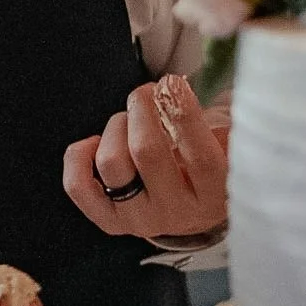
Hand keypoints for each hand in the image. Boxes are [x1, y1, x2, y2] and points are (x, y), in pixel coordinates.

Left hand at [63, 75, 228, 241]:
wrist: (193, 205)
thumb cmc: (209, 160)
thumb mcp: (227, 143)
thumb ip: (218, 123)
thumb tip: (179, 93)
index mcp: (215, 196)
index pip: (201, 157)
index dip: (184, 113)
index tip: (173, 84)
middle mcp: (177, 213)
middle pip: (146, 152)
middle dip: (141, 109)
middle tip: (145, 93)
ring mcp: (141, 220)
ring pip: (111, 162)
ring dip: (117, 126)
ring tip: (130, 119)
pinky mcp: (111, 221)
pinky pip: (78, 186)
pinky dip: (78, 156)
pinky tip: (96, 142)